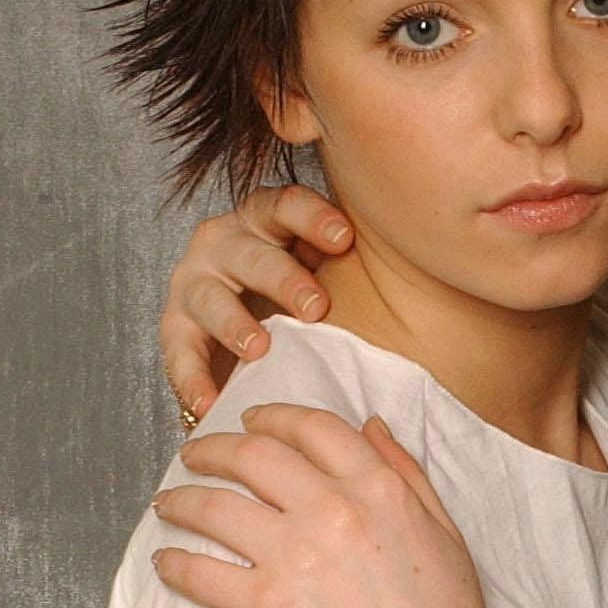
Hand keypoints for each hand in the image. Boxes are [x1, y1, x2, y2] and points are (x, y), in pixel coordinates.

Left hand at [151, 404, 507, 607]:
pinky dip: (174, 564)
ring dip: (181, 500)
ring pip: (215, 507)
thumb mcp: (446, 534)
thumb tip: (371, 425)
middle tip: (193, 455)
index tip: (249, 421)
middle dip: (212, 449)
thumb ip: (406, 473)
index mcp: (379, 488)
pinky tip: (164, 562)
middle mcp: (334, 511)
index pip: (312, 427)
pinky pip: (202, 573)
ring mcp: (297, 558)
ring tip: (167, 504)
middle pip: (253, 455)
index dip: (272, 416)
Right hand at [159, 185, 353, 421]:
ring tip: (259, 350)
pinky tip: (210, 403)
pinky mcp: (176, 327)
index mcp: (269, 219)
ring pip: (208, 295)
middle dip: (282, 278)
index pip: (286, 204)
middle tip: (315, 308)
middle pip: (250, 251)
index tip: (346, 239)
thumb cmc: (311, 300)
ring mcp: (196, 282)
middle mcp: (227, 241)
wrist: (263, 343)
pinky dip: (193, 379)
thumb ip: (364, 263)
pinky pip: (180, 352)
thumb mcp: (337, 273)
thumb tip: (431, 264)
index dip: (313, 217)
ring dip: (232, 322)